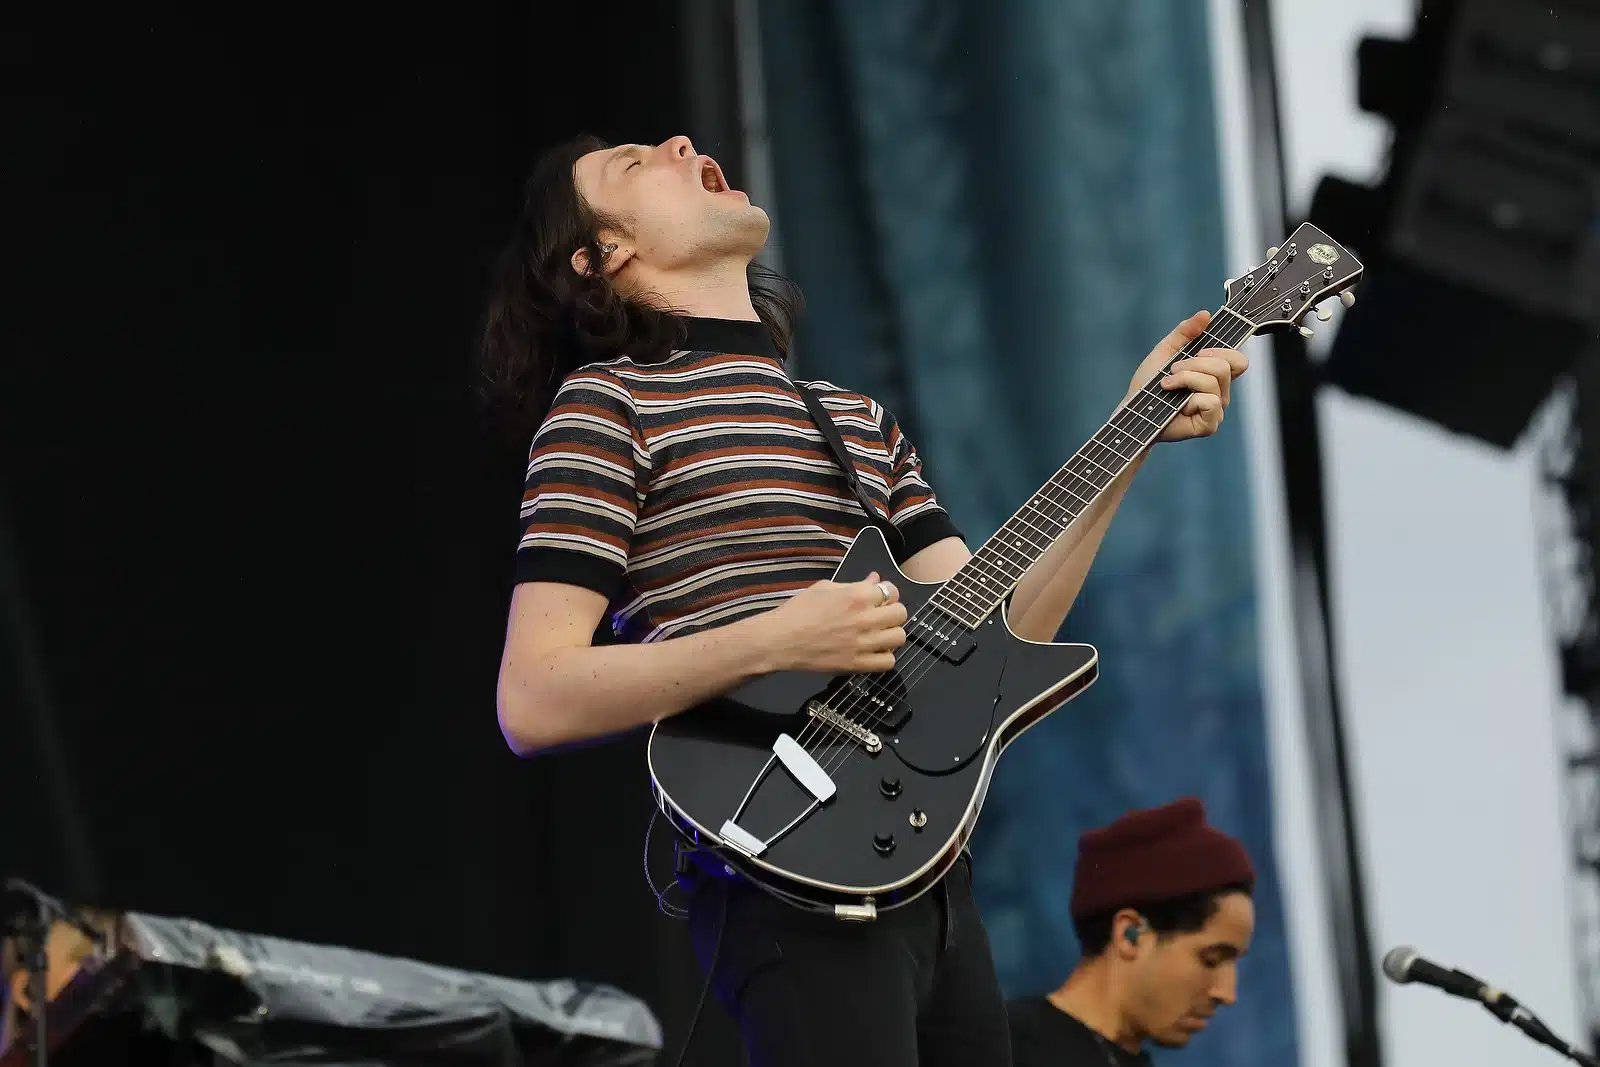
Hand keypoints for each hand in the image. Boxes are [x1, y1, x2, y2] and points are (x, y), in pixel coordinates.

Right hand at [758, 572, 907, 673]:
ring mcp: (862, 643)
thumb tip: (875, 579)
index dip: (887, 594)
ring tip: (879, 635)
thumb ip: (854, 584)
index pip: (892, 590)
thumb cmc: (798, 611)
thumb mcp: (825, 588)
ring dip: (891, 634)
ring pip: (899, 637)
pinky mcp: (857, 664)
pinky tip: (873, 651)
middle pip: (901, 613)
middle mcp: (864, 618)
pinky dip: (885, 657)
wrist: (780, 640)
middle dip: (892, 612)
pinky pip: (888, 662)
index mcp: (856, 595)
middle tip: (880, 616)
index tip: (879, 599)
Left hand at [1125, 310, 1248, 442]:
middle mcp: (1219, 392)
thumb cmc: (1148, 383)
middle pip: (1226, 366)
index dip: (1223, 351)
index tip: (1199, 351)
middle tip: (1174, 369)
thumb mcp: (1166, 350)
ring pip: (1214, 382)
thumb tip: (1205, 314)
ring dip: (1186, 378)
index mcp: (1214, 375)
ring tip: (1168, 384)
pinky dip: (1190, 397)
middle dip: (1196, 363)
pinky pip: (1211, 401)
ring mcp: (1215, 410)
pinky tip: (1176, 402)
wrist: (1132, 407)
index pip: (1239, 360)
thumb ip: (1185, 332)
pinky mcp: (1208, 424)